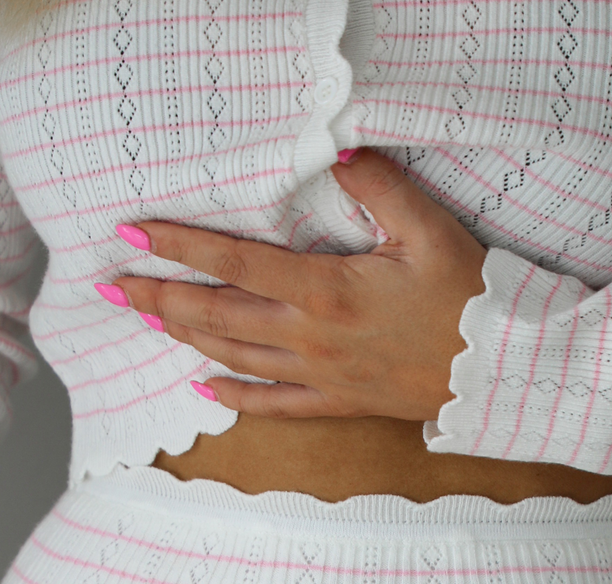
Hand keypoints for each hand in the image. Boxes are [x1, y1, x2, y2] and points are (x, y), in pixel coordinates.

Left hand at [106, 150, 487, 420]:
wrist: (498, 368)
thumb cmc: (467, 295)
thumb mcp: (428, 227)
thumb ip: (378, 184)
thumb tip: (338, 151)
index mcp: (325, 291)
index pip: (234, 264)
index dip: (181, 247)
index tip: (136, 234)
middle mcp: (310, 338)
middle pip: (217, 316)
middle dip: (159, 298)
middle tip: (113, 285)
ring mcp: (320, 376)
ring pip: (234, 358)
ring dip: (184, 337)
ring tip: (146, 318)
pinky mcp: (337, 402)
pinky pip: (273, 405)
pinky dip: (233, 398)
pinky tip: (203, 387)